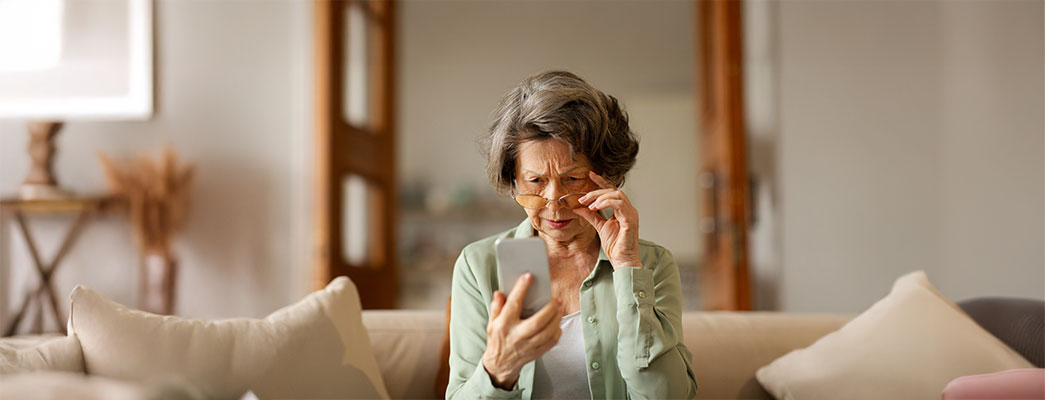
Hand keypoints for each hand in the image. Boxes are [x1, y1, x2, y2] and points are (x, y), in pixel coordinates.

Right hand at [481, 273, 562, 389]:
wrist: (500, 365)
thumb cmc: (497, 339)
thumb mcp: (492, 322)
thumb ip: (496, 307)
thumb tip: (499, 293)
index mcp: (504, 325)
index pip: (513, 304)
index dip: (521, 289)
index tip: (529, 276)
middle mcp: (517, 336)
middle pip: (537, 322)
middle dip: (549, 309)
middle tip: (556, 298)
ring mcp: (528, 346)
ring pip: (547, 332)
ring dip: (557, 318)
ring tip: (560, 306)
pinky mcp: (537, 353)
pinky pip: (551, 342)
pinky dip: (557, 331)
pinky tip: (558, 322)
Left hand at [573, 171, 641, 268]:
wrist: (622, 260)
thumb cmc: (615, 246)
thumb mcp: (599, 226)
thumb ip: (590, 216)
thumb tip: (578, 207)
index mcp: (622, 210)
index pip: (612, 191)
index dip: (602, 182)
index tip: (590, 175)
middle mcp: (628, 209)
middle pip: (613, 191)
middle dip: (596, 192)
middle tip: (583, 198)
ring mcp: (631, 214)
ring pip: (617, 195)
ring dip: (601, 197)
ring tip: (589, 204)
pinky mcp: (630, 220)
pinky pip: (619, 205)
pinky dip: (607, 203)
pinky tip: (596, 207)